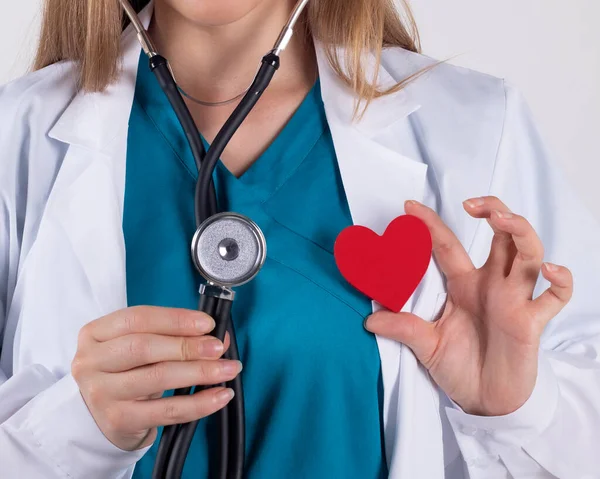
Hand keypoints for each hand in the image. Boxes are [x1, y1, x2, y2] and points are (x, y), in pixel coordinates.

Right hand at [71, 306, 240, 450]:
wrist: (98, 418)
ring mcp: (102, 393)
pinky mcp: (119, 421)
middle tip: (218, 348)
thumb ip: (173, 335)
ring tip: (227, 369)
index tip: (207, 323)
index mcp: (95, 334)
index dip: (175, 319)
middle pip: (144, 347)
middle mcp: (92, 362)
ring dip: (200, 372)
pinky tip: (220, 396)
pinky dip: (199, 403)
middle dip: (188, 345)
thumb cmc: (124, 372)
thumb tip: (218, 336)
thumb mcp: (140, 347)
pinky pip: (166, 411)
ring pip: (158, 378)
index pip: (137, 318)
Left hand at [365, 197, 572, 415]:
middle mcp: (492, 285)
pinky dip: (560, 281)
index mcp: (464, 285)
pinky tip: (549, 270)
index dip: (431, 224)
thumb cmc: (459, 367)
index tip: (409, 206)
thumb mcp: (426, 345)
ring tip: (502, 220)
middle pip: (501, 236)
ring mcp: (514, 299)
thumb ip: (403, 328)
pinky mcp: (532, 321)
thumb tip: (369, 321)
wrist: (484, 401)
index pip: (448, 246)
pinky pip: (555, 296)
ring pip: (529, 253)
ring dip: (520, 232)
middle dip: (493, 211)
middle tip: (472, 205)